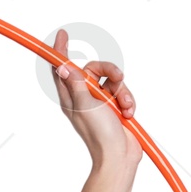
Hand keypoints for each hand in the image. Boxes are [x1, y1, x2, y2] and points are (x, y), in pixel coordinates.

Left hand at [51, 34, 141, 172]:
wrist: (119, 157)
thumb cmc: (99, 135)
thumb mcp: (86, 106)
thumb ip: (76, 84)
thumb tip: (61, 66)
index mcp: (72, 97)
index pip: (63, 70)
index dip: (61, 51)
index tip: (63, 35)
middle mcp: (85, 98)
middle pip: (94, 69)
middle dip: (109, 71)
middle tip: (119, 77)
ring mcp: (101, 103)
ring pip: (112, 81)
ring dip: (122, 92)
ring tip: (125, 108)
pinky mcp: (115, 108)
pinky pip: (123, 93)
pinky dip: (128, 102)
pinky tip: (129, 113)